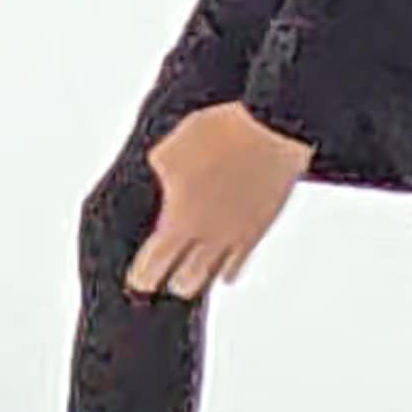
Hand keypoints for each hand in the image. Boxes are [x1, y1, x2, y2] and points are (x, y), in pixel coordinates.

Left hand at [128, 103, 314, 296]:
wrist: (273, 130)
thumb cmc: (221, 134)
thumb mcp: (170, 149)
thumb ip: (160, 174)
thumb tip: (159, 181)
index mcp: (179, 219)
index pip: (154, 266)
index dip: (143, 277)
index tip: (138, 280)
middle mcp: (207, 237)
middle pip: (185, 281)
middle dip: (171, 281)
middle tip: (159, 280)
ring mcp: (236, 237)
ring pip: (212, 277)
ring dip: (198, 279)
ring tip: (186, 281)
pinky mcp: (259, 230)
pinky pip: (238, 263)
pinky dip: (227, 270)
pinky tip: (223, 272)